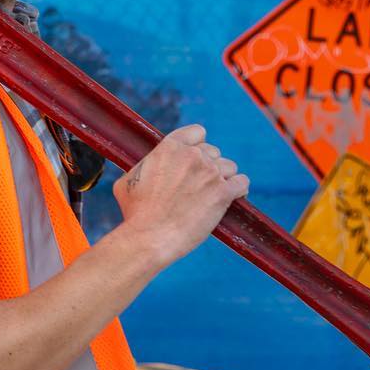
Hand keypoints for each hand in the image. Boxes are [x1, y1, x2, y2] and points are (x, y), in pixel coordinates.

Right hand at [112, 124, 248, 269]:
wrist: (150, 237)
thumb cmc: (135, 213)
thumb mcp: (127, 180)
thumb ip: (144, 167)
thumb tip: (145, 167)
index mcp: (170, 147)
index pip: (197, 133)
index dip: (197, 145)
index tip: (195, 158)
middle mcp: (193, 156)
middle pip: (214, 152)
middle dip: (208, 166)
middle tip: (200, 185)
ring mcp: (210, 173)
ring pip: (229, 167)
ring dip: (224, 178)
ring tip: (214, 194)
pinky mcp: (223, 193)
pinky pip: (242, 182)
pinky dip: (239, 189)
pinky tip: (234, 196)